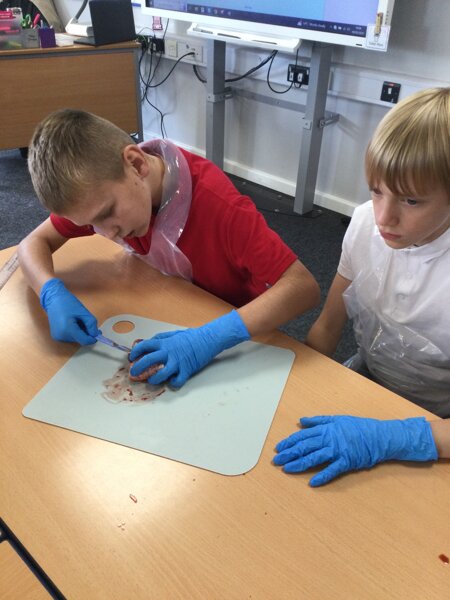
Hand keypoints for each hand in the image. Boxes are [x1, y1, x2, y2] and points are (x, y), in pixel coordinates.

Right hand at [40, 278, 98, 344]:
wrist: (53, 299)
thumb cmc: (68, 303)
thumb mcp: (83, 312)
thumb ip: (91, 324)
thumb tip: (96, 335)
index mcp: (67, 330)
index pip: (84, 341)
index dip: (93, 338)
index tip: (98, 332)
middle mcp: (61, 336)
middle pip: (80, 340)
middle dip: (86, 332)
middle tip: (86, 320)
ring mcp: (58, 337)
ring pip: (76, 339)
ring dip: (81, 332)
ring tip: (77, 320)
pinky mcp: (56, 336)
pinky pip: (70, 337)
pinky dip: (75, 332)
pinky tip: (72, 322)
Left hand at [129, 310, 249, 387]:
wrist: (207, 339)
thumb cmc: (191, 336)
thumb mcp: (173, 334)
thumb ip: (161, 339)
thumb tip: (149, 343)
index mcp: (164, 343)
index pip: (144, 346)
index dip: (136, 352)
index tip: (132, 357)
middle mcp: (168, 352)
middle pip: (148, 361)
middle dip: (138, 368)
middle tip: (134, 372)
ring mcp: (177, 362)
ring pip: (160, 374)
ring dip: (153, 379)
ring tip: (151, 380)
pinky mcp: (186, 370)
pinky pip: (177, 381)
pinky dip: (173, 383)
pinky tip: (172, 381)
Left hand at [273, 415, 437, 486]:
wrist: (379, 436)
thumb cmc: (358, 427)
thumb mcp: (337, 419)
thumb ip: (318, 421)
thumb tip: (301, 421)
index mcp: (326, 428)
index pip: (303, 436)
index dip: (289, 442)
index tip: (278, 448)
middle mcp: (329, 439)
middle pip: (305, 447)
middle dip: (289, 454)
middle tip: (276, 461)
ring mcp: (337, 451)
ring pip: (314, 458)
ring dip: (299, 464)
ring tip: (287, 470)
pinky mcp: (347, 462)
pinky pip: (332, 470)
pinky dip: (322, 477)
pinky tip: (312, 483)